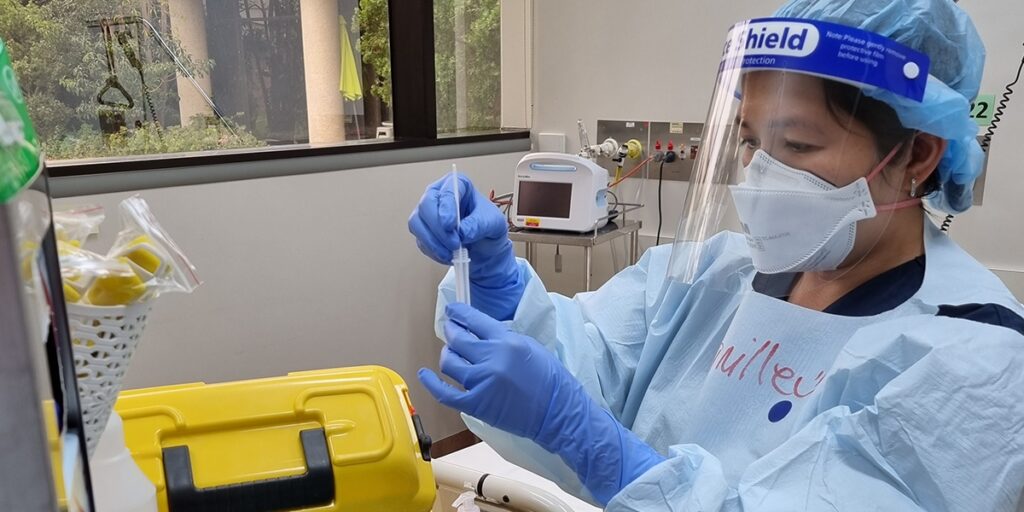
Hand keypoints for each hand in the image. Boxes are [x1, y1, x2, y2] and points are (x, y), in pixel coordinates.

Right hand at [408, 173, 508, 265]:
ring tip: (452, 253)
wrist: (485, 246)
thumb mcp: (494, 223)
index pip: (447, 191)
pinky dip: (434, 251)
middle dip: (438, 227)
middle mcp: (439, 195)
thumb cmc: (488, 227)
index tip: (450, 225)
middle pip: (426, 204)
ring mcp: (428, 213)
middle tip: (454, 243)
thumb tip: (462, 231)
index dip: (446, 207)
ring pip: (417, 223)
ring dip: (433, 242)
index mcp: (459, 185)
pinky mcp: (423, 231)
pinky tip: (448, 256)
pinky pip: (420, 240)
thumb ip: (479, 224)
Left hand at [418, 303, 664, 504]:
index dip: (459, 314)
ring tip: (450, 353)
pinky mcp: (476, 404)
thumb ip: (503, 339)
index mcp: (507, 341)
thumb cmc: (550, 379)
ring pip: (450, 362)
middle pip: (458, 339)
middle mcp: (491, 359)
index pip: (474, 320)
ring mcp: (481, 382)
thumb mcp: (529, 347)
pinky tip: (424, 374)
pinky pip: (445, 392)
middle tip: (450, 329)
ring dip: (447, 354)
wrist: (557, 412)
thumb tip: (480, 332)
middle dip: (451, 331)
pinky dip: (431, 383)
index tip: (452, 311)